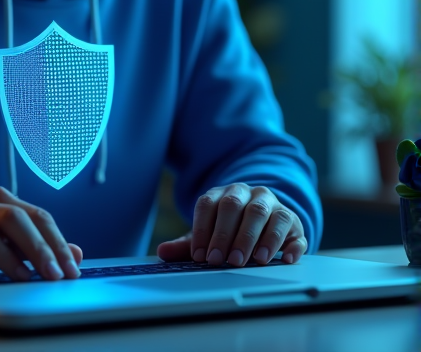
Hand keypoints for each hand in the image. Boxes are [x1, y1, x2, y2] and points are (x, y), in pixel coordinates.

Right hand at [0, 186, 81, 280]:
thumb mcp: (9, 239)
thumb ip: (41, 245)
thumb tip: (77, 254)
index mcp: (1, 199)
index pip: (37, 215)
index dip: (56, 242)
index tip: (70, 269)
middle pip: (12, 218)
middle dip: (37, 248)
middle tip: (51, 274)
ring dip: (4, 254)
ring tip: (21, 276)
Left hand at [157, 183, 306, 266]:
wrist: (266, 219)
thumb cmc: (231, 228)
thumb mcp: (209, 234)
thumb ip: (187, 244)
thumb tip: (162, 252)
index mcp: (223, 194)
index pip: (208, 205)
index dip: (202, 230)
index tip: (199, 256)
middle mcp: (249, 194)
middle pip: (235, 207)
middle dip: (228, 235)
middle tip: (224, 260)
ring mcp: (273, 204)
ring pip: (265, 214)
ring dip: (258, 238)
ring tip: (253, 261)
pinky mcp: (293, 220)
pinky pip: (293, 228)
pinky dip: (290, 244)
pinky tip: (286, 259)